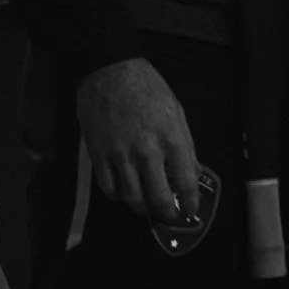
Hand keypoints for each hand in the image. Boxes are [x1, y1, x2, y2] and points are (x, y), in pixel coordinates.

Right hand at [75, 58, 199, 221]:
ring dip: (141, 208)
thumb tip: (190, 172)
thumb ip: (185, 143)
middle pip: (157, 199)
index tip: (190, 211)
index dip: (190, 202)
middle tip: (168, 216)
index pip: (185, 182)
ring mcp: (120, 155)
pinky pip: (109, 189)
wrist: (109, 71)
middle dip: (166, 214)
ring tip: (147, 206)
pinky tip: (124, 191)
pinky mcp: (98, 156)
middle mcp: (147, 151)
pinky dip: (118, 196)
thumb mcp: (176, 110)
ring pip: (132, 199)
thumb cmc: (148, 87)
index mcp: (171, 137)